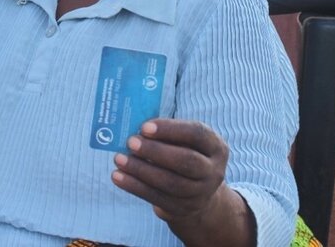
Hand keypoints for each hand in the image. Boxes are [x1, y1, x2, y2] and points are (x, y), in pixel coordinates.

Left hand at [111, 119, 253, 245]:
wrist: (199, 193)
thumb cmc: (186, 154)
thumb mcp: (187, 142)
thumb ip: (169, 133)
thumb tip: (136, 125)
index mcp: (217, 147)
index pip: (197, 134)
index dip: (170, 129)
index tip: (144, 126)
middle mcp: (213, 172)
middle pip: (186, 161)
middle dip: (155, 151)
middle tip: (131, 142)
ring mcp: (200, 194)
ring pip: (170, 182)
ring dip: (141, 170)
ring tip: (118, 158)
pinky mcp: (182, 208)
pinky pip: (156, 197)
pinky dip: (134, 186)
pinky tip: (117, 176)